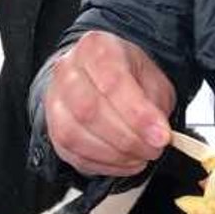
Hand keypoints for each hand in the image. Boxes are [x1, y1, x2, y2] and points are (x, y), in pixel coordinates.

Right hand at [44, 31, 175, 176]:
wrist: (98, 75)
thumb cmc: (127, 73)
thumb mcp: (151, 76)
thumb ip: (155, 103)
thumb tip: (157, 133)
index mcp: (96, 48)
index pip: (113, 82)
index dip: (138, 115)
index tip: (161, 136)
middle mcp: (68, 70)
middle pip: (89, 110)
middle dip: (127, 138)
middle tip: (153, 148)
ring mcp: (55, 101)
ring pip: (76, 135)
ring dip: (115, 154)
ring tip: (140, 155)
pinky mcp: (53, 130)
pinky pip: (73, 154)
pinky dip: (104, 165)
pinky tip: (124, 161)